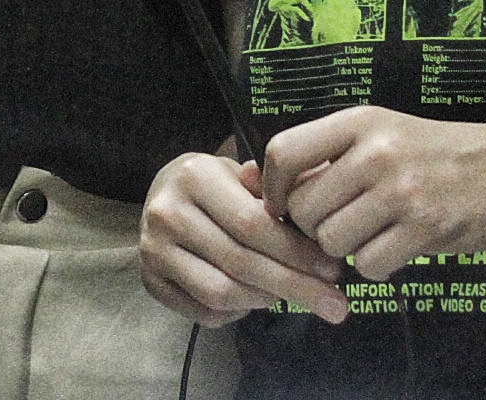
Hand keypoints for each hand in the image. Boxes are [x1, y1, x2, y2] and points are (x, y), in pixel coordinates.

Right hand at [141, 151, 347, 326]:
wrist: (162, 193)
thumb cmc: (217, 184)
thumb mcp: (245, 173)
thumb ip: (278, 187)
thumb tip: (322, 189)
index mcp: (195, 176)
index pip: (253, 224)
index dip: (297, 252)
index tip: (335, 270)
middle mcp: (167, 212)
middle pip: (240, 263)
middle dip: (295, 286)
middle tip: (336, 305)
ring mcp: (153, 250)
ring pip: (221, 294)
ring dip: (267, 300)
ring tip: (295, 295)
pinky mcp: (149, 281)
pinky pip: (204, 312)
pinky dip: (239, 313)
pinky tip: (258, 299)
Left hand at [262, 109, 485, 280]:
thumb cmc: (439, 152)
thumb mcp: (383, 133)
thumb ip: (330, 156)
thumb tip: (263, 186)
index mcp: (360, 121)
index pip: (284, 152)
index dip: (274, 188)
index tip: (283, 206)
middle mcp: (376, 152)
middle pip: (304, 209)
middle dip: (313, 228)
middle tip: (340, 225)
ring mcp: (402, 191)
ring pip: (332, 241)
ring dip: (346, 248)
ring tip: (372, 233)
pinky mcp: (426, 229)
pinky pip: (369, 265)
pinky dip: (376, 266)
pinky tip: (396, 248)